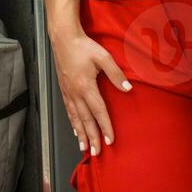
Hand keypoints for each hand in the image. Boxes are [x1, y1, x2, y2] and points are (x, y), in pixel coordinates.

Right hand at [50, 26, 130, 155]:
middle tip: (97, 152)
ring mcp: (68, 92)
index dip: (105, 127)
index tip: (110, 141)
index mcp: (86, 86)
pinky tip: (75, 129)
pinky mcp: (64, 89)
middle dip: (92, 137)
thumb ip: (115, 74)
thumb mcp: (103, 57)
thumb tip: (127, 88)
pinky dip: (72, 122)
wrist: (63, 38)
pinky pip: (69, 110)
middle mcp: (75, 92)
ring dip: (81, 134)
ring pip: (75, 118)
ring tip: (84, 147)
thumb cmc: (84, 46)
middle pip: (85, 120)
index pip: (98, 112)